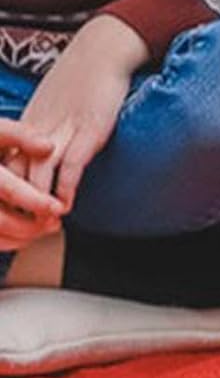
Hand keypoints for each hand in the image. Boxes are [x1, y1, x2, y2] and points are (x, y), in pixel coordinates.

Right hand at [0, 124, 64, 251]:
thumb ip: (21, 135)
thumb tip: (49, 147)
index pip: (9, 190)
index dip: (35, 201)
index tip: (57, 207)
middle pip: (1, 220)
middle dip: (31, 225)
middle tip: (55, 222)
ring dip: (21, 237)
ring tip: (45, 228)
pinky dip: (7, 241)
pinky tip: (25, 235)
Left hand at [16, 14, 149, 211]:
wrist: (104, 48)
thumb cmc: (82, 74)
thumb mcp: (52, 101)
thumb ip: (43, 125)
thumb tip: (42, 148)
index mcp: (25, 124)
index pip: (2, 164)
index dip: (3, 190)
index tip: (8, 211)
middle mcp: (38, 130)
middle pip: (14, 175)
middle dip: (16, 205)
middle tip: (21, 230)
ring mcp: (63, 130)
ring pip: (37, 176)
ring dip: (38, 205)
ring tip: (42, 228)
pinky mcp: (89, 129)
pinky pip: (71, 167)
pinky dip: (65, 190)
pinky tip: (66, 207)